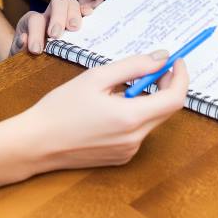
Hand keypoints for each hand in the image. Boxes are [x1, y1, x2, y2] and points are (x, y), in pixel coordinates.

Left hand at [10, 0, 85, 56]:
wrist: (32, 61)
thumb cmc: (26, 58)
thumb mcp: (18, 55)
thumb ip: (18, 48)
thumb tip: (24, 39)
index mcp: (32, 21)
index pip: (35, 19)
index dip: (36, 33)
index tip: (36, 50)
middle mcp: (49, 15)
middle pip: (57, 2)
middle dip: (58, 17)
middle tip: (56, 35)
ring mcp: (65, 17)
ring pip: (71, 3)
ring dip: (74, 14)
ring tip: (74, 29)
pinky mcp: (76, 22)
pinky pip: (84, 11)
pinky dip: (86, 11)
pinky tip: (90, 16)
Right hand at [22, 52, 189, 169]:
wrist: (36, 144)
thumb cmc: (60, 108)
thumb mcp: (96, 77)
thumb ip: (133, 66)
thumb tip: (161, 58)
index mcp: (130, 118)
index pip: (175, 99)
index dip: (180, 77)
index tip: (176, 61)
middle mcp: (134, 139)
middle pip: (167, 110)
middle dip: (165, 86)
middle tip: (152, 68)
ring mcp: (128, 152)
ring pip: (152, 120)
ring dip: (147, 100)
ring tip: (119, 88)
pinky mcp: (120, 158)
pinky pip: (138, 132)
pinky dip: (134, 115)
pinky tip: (110, 108)